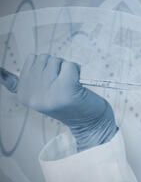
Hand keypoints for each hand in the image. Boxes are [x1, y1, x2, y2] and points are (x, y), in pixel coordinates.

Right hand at [1, 54, 117, 149]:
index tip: (52, 84)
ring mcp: (48, 91)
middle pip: (44, 57)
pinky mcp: (66, 88)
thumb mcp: (41, 94)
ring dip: (67, 69)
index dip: (46, 67)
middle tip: (63, 85)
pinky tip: (78, 85)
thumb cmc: (67, 104)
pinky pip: (70, 65)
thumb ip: (23, 82)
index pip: (30, 60)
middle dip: (57, 67)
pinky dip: (77, 70)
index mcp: (23, 94)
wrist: (90, 123)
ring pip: (57, 60)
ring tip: (71, 86)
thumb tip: (0, 70)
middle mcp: (33, 93)